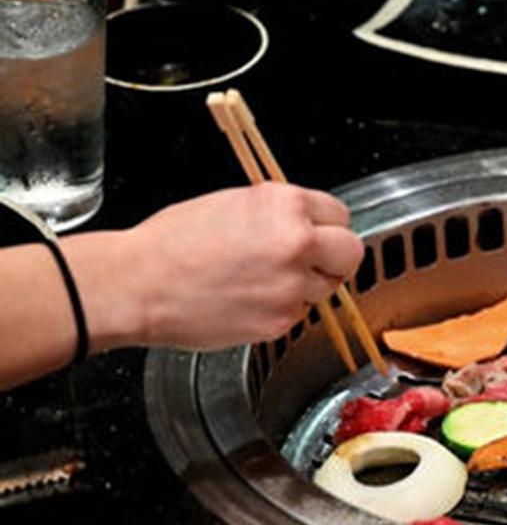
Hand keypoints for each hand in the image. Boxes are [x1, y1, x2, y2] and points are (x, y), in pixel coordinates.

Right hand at [78, 183, 363, 349]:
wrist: (137, 284)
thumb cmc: (173, 243)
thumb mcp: (235, 203)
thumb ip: (281, 213)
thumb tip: (308, 223)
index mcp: (285, 206)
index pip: (340, 215)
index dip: (327, 226)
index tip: (318, 232)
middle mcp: (296, 244)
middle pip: (350, 252)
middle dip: (334, 257)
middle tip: (311, 260)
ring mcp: (291, 286)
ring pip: (327, 287)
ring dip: (307, 285)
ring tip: (264, 279)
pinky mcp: (281, 321)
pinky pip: (300, 313)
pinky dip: (283, 308)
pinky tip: (250, 298)